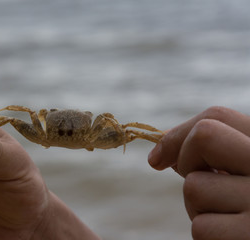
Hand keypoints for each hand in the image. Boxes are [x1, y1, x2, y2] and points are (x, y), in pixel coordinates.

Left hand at [148, 106, 249, 238]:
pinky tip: (233, 236)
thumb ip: (215, 155)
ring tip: (228, 216)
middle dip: (186, 159)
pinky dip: (209, 234)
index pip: (216, 117)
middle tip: (200, 182)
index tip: (157, 159)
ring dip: (199, 207)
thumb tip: (159, 156)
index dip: (177, 134)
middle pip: (204, 136)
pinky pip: (202, 227)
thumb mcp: (244, 171)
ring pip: (194, 187)